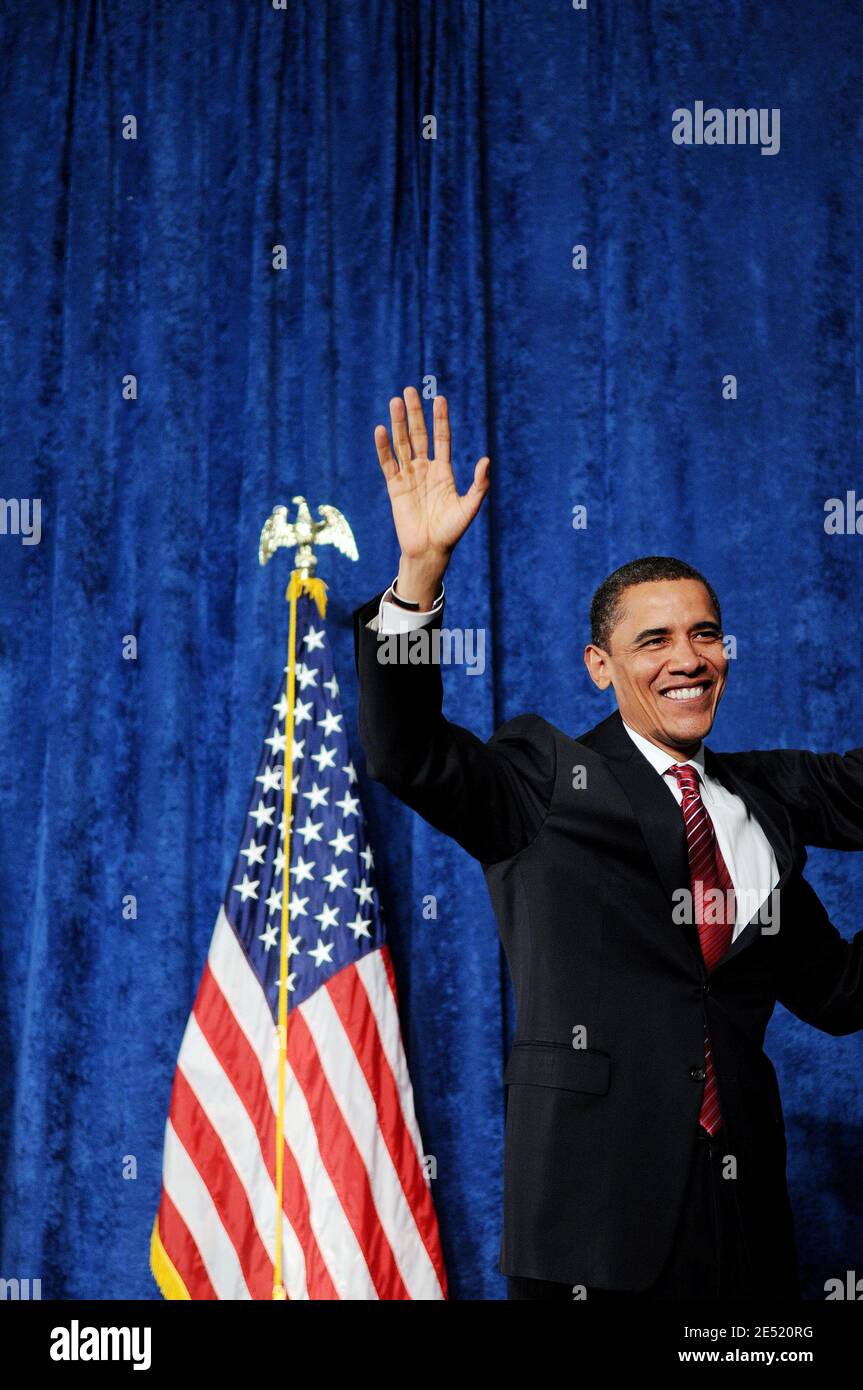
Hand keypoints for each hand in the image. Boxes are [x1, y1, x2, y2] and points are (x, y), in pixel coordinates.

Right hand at [374, 387, 489, 601]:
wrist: (429, 550)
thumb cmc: (451, 531)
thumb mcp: (469, 508)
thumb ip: (479, 486)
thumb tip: (486, 461)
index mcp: (444, 471)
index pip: (442, 438)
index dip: (440, 419)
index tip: (439, 399)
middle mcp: (425, 469)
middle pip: (419, 435)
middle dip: (415, 413)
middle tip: (410, 391)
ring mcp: (409, 477)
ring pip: (402, 444)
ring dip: (398, 423)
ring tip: (395, 401)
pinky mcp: (394, 487)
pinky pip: (388, 463)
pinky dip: (384, 447)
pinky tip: (381, 429)